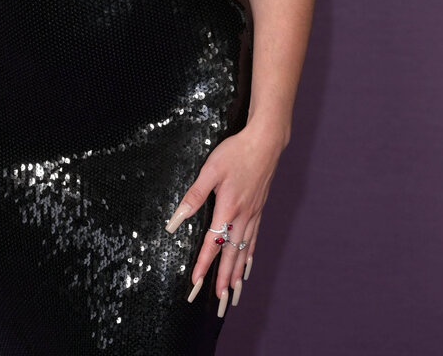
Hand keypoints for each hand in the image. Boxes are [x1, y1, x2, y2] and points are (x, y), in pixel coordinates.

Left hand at [164, 123, 284, 307]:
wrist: (265, 142)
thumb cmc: (236, 152)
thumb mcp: (210, 170)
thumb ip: (194, 195)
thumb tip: (176, 218)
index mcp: (228, 208)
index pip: (213, 243)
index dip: (203, 263)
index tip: (195, 282)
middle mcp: (243, 216)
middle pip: (231, 253)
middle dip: (224, 278)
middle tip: (220, 300)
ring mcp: (253, 214)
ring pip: (244, 250)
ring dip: (238, 272)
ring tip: (233, 292)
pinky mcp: (259, 209)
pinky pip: (254, 239)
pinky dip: (249, 255)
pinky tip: (247, 264)